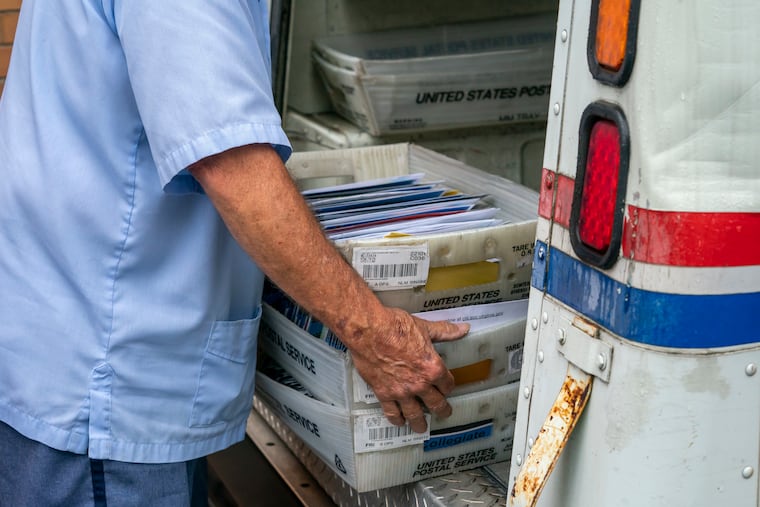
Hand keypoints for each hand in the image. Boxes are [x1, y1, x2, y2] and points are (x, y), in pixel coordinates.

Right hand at [347, 307, 468, 432]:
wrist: (369, 331)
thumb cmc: (396, 327)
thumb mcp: (425, 327)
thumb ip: (445, 331)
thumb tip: (463, 329)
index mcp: (433, 368)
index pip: (447, 384)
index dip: (448, 386)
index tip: (446, 387)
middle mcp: (419, 384)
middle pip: (435, 404)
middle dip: (441, 410)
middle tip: (443, 413)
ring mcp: (401, 391)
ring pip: (415, 414)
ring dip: (420, 422)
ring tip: (421, 427)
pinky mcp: (383, 393)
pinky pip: (392, 412)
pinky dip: (396, 419)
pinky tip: (399, 422)